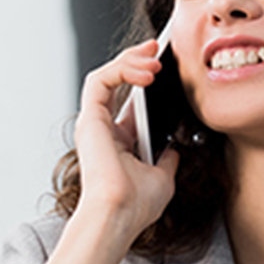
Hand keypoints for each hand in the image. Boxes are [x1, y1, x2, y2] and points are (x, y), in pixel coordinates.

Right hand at [70, 39, 181, 239]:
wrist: (120, 215)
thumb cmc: (136, 205)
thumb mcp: (163, 177)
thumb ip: (167, 158)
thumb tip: (174, 147)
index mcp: (119, 140)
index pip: (131, 98)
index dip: (146, 77)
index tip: (167, 64)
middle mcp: (103, 129)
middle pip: (118, 80)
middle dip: (138, 59)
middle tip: (159, 48)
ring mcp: (94, 122)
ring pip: (107, 75)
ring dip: (131, 60)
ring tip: (154, 57)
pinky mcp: (89, 118)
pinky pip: (100, 80)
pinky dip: (121, 69)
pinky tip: (146, 71)